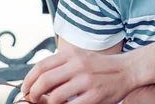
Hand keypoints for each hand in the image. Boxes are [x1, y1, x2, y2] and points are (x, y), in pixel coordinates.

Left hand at [21, 45, 135, 103]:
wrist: (128, 70)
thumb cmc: (101, 67)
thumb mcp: (81, 58)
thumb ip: (61, 67)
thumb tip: (36, 83)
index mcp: (73, 54)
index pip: (41, 67)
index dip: (28, 80)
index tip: (26, 89)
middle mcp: (79, 65)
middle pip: (43, 81)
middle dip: (33, 94)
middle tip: (33, 100)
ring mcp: (87, 80)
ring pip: (54, 97)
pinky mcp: (94, 95)